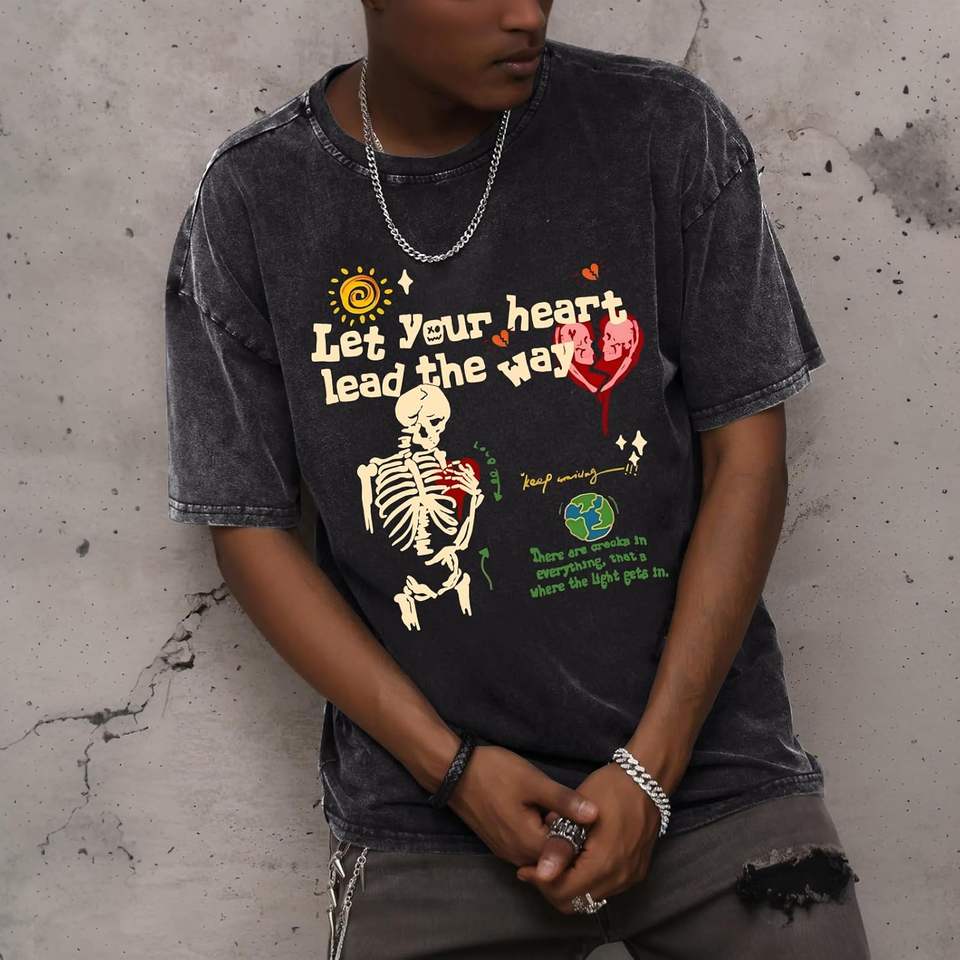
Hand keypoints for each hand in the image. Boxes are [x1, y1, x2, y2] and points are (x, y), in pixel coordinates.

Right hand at [446, 745, 599, 866]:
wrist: (454, 771)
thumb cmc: (495, 773)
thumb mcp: (533, 782)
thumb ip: (564, 801)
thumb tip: (596, 815)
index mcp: (528, 844)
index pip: (567, 855)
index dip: (583, 839)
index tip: (594, 821)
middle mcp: (517, 856)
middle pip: (553, 857)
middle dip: (570, 839)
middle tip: (584, 814)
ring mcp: (506, 851)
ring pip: (540, 851)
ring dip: (554, 837)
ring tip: (569, 813)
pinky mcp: (499, 842)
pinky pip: (527, 846)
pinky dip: (540, 835)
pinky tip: (547, 815)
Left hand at [515, 761, 661, 913]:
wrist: (646, 781)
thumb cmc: (609, 790)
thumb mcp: (576, 812)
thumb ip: (559, 845)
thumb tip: (540, 874)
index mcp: (604, 864)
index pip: (563, 893)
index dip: (540, 883)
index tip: (525, 867)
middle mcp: (620, 879)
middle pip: (575, 903)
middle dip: (552, 888)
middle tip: (537, 867)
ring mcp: (630, 878)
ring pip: (590, 899)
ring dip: (569, 886)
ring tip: (555, 860)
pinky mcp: (636, 873)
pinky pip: (604, 889)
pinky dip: (586, 882)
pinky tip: (576, 860)